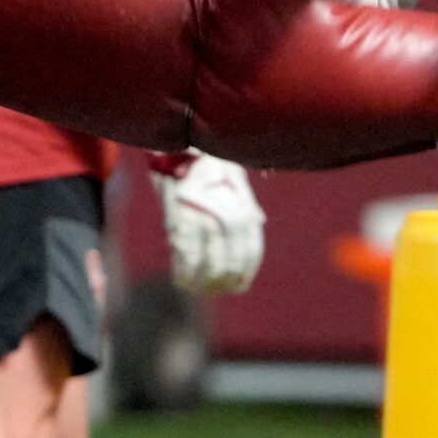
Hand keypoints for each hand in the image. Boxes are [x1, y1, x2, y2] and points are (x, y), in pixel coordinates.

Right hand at [156, 152, 265, 293]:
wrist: (182, 148)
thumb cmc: (210, 163)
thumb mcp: (236, 178)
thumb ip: (246, 202)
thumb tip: (258, 220)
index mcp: (244, 210)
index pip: (250, 251)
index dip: (246, 273)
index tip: (239, 285)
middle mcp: (227, 218)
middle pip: (230, 264)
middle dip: (224, 282)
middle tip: (216, 289)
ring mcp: (204, 221)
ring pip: (208, 266)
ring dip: (204, 284)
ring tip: (199, 289)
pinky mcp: (180, 222)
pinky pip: (184, 259)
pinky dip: (183, 275)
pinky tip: (182, 281)